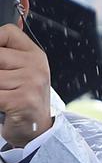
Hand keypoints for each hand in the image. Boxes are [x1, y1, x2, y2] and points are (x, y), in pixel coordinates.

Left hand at [0, 21, 51, 148]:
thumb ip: (6, 56)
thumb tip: (0, 48)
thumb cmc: (22, 99)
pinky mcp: (23, 100)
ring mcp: (32, 83)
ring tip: (5, 95)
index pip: (6, 32)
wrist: (36, 130)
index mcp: (35, 55)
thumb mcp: (19, 72)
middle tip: (4, 84)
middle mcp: (37, 66)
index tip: (1, 63)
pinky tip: (3, 106)